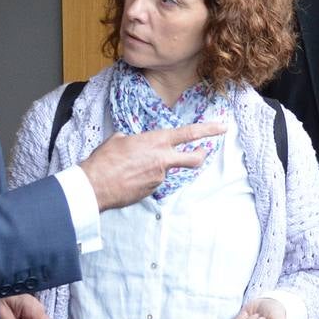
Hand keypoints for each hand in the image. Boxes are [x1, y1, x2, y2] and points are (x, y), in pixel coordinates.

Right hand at [79, 124, 226, 209]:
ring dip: (155, 169)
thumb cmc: (105, 159)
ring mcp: (160, 177)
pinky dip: (145, 180)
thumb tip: (135, 143)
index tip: (222, 127)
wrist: (96, 185)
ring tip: (132, 169)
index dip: (208, 129)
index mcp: (157, 141)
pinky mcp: (153, 191)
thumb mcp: (120, 139)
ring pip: (166, 171)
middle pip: (194, 159)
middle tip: (203, 152)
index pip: (189, 133)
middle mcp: (163, 159)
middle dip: (202, 155)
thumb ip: (136, 140)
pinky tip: (129, 179)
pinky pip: (153, 182)